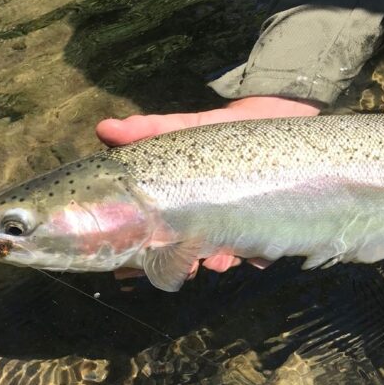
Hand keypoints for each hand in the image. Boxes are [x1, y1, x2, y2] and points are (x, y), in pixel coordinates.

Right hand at [97, 96, 320, 274]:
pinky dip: (261, 257)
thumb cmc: (226, 132)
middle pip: (189, 254)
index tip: (132, 268)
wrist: (278, 116)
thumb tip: (104, 129)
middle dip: (183, 265)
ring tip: (219, 261)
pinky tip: (258, 258)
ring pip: (225, 256)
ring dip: (220, 263)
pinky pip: (266, 250)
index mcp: (182, 207)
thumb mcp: (185, 129)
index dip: (144, 256)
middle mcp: (208, 222)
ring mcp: (239, 226)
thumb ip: (148, 130)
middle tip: (185, 268)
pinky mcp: (272, 225)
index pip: (157, 238)